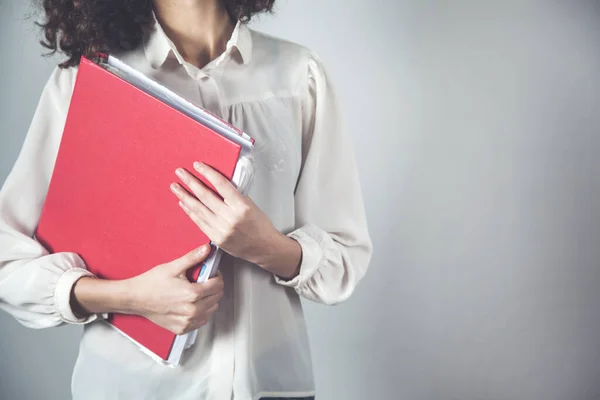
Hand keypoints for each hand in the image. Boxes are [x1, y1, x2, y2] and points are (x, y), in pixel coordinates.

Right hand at [124, 244, 223, 334]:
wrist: (134, 298)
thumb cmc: (150, 283)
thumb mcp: (173, 267)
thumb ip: (193, 258)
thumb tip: (207, 249)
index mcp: (192, 294)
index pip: (218, 285)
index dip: (217, 276)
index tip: (211, 273)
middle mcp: (192, 310)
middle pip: (217, 297)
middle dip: (213, 287)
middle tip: (203, 281)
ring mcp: (187, 321)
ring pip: (211, 310)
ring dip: (209, 300)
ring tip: (196, 292)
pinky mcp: (182, 329)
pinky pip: (201, 321)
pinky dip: (201, 313)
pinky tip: (192, 304)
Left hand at [170, 161, 301, 278]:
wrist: (264, 247)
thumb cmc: (260, 225)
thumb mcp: (251, 205)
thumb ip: (234, 195)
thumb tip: (218, 183)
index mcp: (241, 206)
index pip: (221, 184)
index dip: (208, 173)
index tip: (198, 165)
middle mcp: (230, 218)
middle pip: (206, 196)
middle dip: (191, 182)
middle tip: (180, 173)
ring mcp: (222, 229)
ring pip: (199, 209)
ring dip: (185, 196)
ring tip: (176, 187)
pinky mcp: (216, 239)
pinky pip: (199, 222)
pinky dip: (190, 211)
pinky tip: (183, 203)